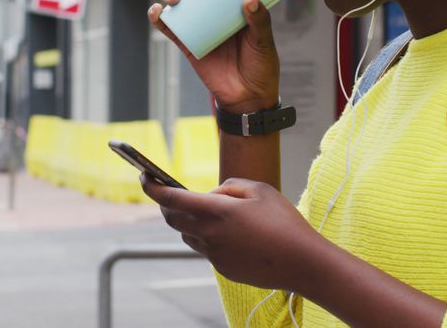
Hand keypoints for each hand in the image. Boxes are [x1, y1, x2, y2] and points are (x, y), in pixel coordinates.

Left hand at [141, 174, 322, 292]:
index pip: (171, 198)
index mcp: (216, 211)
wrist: (302, 262)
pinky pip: (206, 249)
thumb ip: (228, 187)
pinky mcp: (222, 268)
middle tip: (169, 193)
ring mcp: (214, 255)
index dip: (153, 187)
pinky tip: (228, 233)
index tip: (143, 177)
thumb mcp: (258, 189)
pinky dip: (208, 237)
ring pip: (188, 235)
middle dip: (167, 204)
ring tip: (203, 211)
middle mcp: (209, 235)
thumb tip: (211, 195)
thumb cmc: (283, 222)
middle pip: (173, 219)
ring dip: (188, 222)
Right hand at [147, 0, 279, 112]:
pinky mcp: (187, 43)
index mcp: (236, 3)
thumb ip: (259, 21)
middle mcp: (216, 9)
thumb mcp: (265, 42)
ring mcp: (200, 24)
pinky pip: (169, 27)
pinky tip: (157, 12)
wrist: (248, 99)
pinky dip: (159, 17)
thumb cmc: (262, 67)